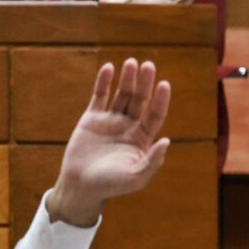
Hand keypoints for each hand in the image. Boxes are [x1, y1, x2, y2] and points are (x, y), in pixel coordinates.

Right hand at [48, 58, 170, 227]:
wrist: (81, 186)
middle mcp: (129, 127)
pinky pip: (100, 97)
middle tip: (149, 65)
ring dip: (127, 79)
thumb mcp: (136, 177)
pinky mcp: (91, 119)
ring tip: (132, 62)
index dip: (160, 100)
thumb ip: (152, 160)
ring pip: (122, 95)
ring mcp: (110, 121)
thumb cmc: (111, 185)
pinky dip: (104, 83)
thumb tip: (166, 141)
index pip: (155, 115)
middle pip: (140, 100)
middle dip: (145, 83)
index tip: (164, 84)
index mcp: (142, 139)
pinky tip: (109, 68)